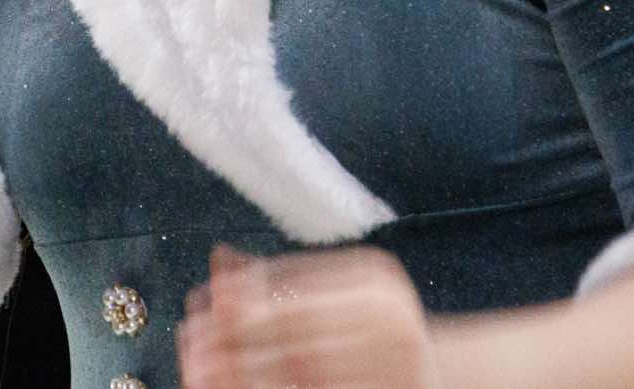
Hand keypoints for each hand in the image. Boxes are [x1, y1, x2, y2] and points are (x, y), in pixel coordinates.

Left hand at [177, 244, 442, 388]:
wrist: (442, 372)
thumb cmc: (376, 328)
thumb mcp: (339, 290)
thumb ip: (282, 276)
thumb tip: (218, 256)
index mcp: (376, 278)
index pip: (297, 282)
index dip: (243, 293)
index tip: (200, 300)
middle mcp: (391, 318)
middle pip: (296, 326)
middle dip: (235, 334)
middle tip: (190, 339)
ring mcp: (395, 363)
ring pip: (302, 369)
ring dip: (245, 371)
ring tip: (201, 369)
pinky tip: (240, 388)